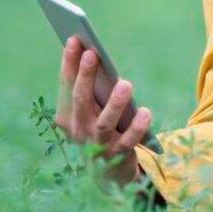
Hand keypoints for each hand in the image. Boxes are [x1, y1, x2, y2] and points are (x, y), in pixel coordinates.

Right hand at [54, 35, 152, 185]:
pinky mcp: (117, 156)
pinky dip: (137, 127)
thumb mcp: (94, 107)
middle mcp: (78, 130)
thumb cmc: (101, 127)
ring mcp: (96, 145)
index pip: (66, 86)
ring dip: (114, 103)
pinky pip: (128, 140)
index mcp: (68, 116)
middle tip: (93, 54)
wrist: (108, 171)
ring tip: (125, 84)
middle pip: (81, 101)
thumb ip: (93, 86)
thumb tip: (94, 53)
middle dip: (85, 76)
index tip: (75, 39)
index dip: (69, 63)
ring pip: (103, 123)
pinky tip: (146, 112)